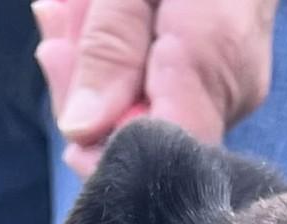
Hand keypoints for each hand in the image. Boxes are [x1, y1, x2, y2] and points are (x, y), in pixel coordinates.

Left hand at [33, 0, 277, 174]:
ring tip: (69, 10)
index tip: (62, 69)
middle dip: (84, 87)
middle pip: (141, 135)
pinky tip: (92, 17)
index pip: (154, 148)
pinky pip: (157, 91)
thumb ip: (109, 46)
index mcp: (212, 59)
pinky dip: (117, 60)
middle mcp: (230, 89)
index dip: (98, 138)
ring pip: (142, 112)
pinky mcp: (218, 78)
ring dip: (92, 66)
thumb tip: (81, 128)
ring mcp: (228, 87)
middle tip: (56, 26)